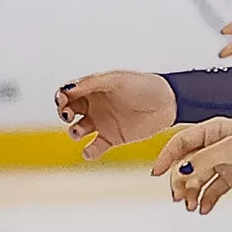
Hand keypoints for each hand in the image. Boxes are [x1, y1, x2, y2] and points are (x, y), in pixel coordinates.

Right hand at [55, 68, 178, 154]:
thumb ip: (91, 83)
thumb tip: (66, 89)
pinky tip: (88, 151)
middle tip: (68, 114)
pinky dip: (88, 152)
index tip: (63, 99)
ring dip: (73, 132)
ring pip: (77, 130)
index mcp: (92, 88)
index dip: (61, 96)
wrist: (171, 103)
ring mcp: (102, 122)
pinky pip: (94, 147)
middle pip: (67, 111)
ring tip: (79, 130)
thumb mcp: (116, 79)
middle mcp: (94, 106)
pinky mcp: (113, 138)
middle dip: (63, 113)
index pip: (67, 93)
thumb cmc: (144, 86)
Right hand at [153, 119, 231, 210]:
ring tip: (191, 206)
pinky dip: (207, 199)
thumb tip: (180, 170)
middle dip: (180, 182)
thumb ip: (203, 159)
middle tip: (178, 197)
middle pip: (186, 165)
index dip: (166, 157)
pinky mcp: (231, 177)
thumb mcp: (231, 149)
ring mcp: (222, 162)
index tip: (156, 173)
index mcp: (212, 131)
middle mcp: (214, 146)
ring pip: (198, 179)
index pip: (180, 142)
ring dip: (192, 193)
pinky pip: (213, 189)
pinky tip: (203, 209)